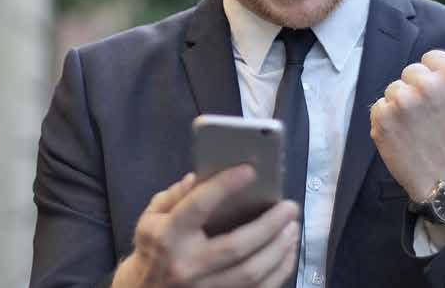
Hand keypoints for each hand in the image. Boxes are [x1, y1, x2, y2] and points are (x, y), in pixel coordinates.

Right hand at [113, 166, 300, 287]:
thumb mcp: (151, 218)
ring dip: (279, 249)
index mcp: (168, 236)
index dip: (224, 186)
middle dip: (268, 226)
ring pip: (251, 273)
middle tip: (290, 207)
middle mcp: (187, 265)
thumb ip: (175, 196)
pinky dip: (278, 271)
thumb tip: (199, 177)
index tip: (250, 171)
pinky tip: (287, 252)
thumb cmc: (153, 248)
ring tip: (293, 228)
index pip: (198, 207)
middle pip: (236, 247)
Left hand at [370, 50, 444, 202]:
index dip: (433, 77)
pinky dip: (387, 121)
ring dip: (400, 106)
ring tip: (416, 128)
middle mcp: (427, 85)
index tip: (437, 97)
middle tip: (427, 116)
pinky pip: (379, 107)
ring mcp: (402, 101)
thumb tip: (436, 58)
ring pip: (393, 90)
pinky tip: (402, 135)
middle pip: (410, 72)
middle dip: (416, 90)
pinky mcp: (383, 118)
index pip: (430, 57)